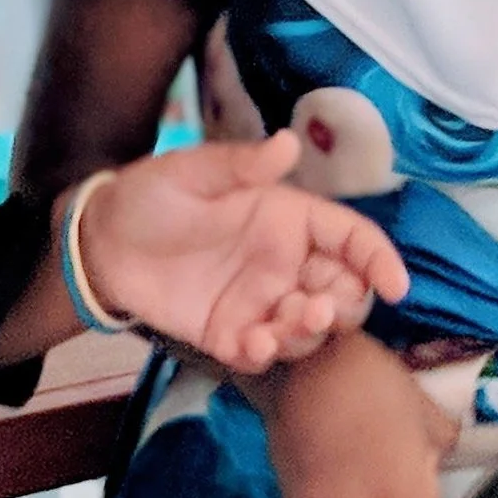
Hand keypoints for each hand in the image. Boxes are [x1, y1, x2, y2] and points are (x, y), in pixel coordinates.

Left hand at [79, 133, 407, 371]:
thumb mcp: (193, 170)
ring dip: (309, 334)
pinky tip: (253, 344)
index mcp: (289, 220)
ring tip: (281, 327)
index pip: (351, 240)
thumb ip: (241, 164)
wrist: (101, 240)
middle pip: (343, 293)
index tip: (396, 286)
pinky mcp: (230, 334)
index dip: (379, 261)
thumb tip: (288, 143)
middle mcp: (284, 264)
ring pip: (310, 329)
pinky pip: (263, 353)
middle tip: (317, 307)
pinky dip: (267, 354)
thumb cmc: (152, 195)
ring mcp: (260, 302)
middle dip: (345, 307)